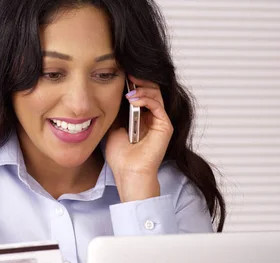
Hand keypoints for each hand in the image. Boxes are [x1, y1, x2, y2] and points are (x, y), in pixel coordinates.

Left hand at [105, 75, 173, 201]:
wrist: (128, 171)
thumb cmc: (121, 155)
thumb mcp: (114, 126)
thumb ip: (118, 110)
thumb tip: (114, 90)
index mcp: (142, 116)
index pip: (141, 92)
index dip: (133, 82)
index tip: (121, 74)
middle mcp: (153, 117)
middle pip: (151, 89)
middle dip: (138, 80)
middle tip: (127, 75)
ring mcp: (160, 121)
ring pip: (155, 94)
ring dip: (141, 89)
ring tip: (128, 90)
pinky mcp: (165, 126)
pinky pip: (157, 105)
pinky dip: (145, 99)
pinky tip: (133, 99)